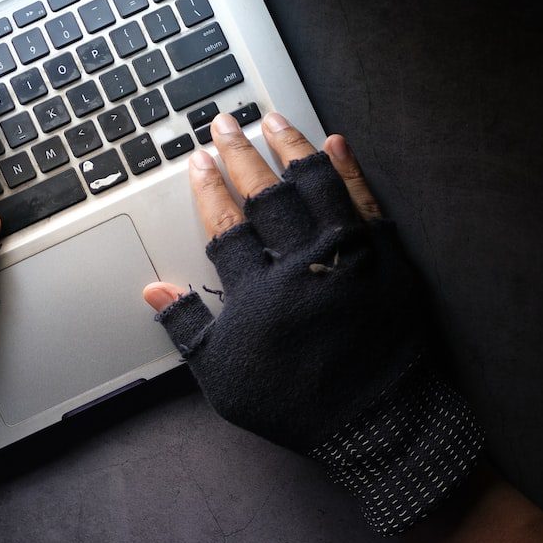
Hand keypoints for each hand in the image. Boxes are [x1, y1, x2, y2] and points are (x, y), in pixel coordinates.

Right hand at [142, 110, 484, 535]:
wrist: (377, 423)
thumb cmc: (296, 404)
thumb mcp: (225, 377)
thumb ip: (189, 328)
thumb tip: (153, 290)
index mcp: (259, 291)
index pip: (225, 225)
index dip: (208, 188)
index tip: (197, 160)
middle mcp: (303, 263)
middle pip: (266, 194)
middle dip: (240, 154)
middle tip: (224, 123)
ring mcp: (349, 255)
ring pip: (316, 184)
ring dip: (291, 147)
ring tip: (273, 119)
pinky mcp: (389, 257)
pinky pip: (366, 200)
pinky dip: (350, 169)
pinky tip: (335, 143)